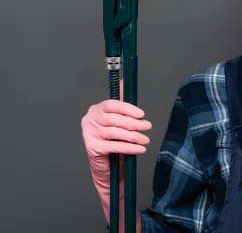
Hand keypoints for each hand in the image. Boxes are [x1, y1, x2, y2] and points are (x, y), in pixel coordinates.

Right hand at [81, 80, 150, 230]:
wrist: (105, 164)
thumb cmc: (112, 139)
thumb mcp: (117, 120)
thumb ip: (121, 104)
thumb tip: (125, 82)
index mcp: (96, 109)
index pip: (112, 105)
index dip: (128, 108)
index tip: (141, 114)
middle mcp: (89, 119)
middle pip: (115, 119)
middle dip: (134, 123)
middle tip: (147, 126)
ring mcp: (89, 134)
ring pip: (116, 133)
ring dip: (134, 136)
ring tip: (145, 139)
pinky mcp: (92, 148)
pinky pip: (114, 146)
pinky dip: (129, 147)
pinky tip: (139, 148)